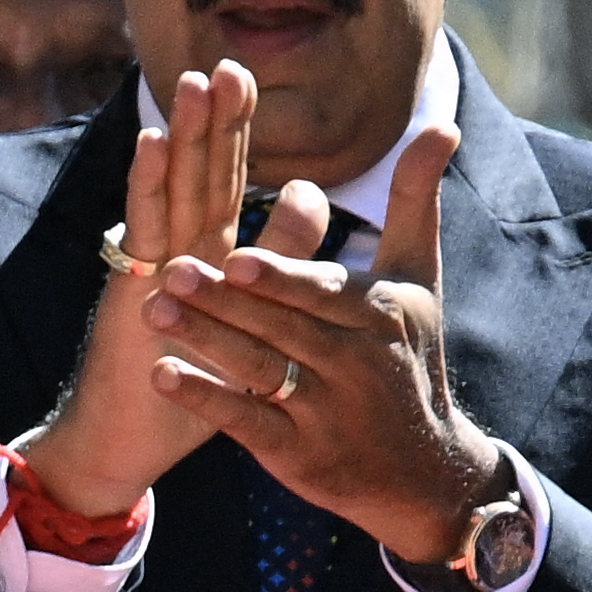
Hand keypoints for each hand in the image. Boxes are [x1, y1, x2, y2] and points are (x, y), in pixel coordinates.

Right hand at [11, 59, 273, 530]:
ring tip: (194, 80)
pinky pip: (142, 229)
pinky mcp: (130, 291)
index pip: (227, 185)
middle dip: (216, 120)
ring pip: (173, 191)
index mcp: (207, 260)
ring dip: (183, 135)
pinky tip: (153, 139)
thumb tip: (312, 192)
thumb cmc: (184, 393)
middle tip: (229, 58)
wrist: (124, 445)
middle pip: (202, 175)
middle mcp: (178, 256)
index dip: (237, 135)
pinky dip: (147, 183)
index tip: (249, 78)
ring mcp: (152, 270)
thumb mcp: (247, 323)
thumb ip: (277, 257)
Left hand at [144, 131, 524, 567]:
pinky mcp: (297, 454)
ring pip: (257, 370)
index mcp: (381, 315)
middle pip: (280, 328)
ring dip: (204, 340)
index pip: (321, 292)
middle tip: (171, 271)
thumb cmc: (410, 355)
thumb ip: (415, 201)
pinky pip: (245, 422)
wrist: (420, 466)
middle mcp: (355, 364)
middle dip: (225, 302)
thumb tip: (440, 125)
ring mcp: (324, 412)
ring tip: (151, 309)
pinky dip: (205, 398)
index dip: (279, 277)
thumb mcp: (419, 278)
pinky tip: (162, 374)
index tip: (235, 256)